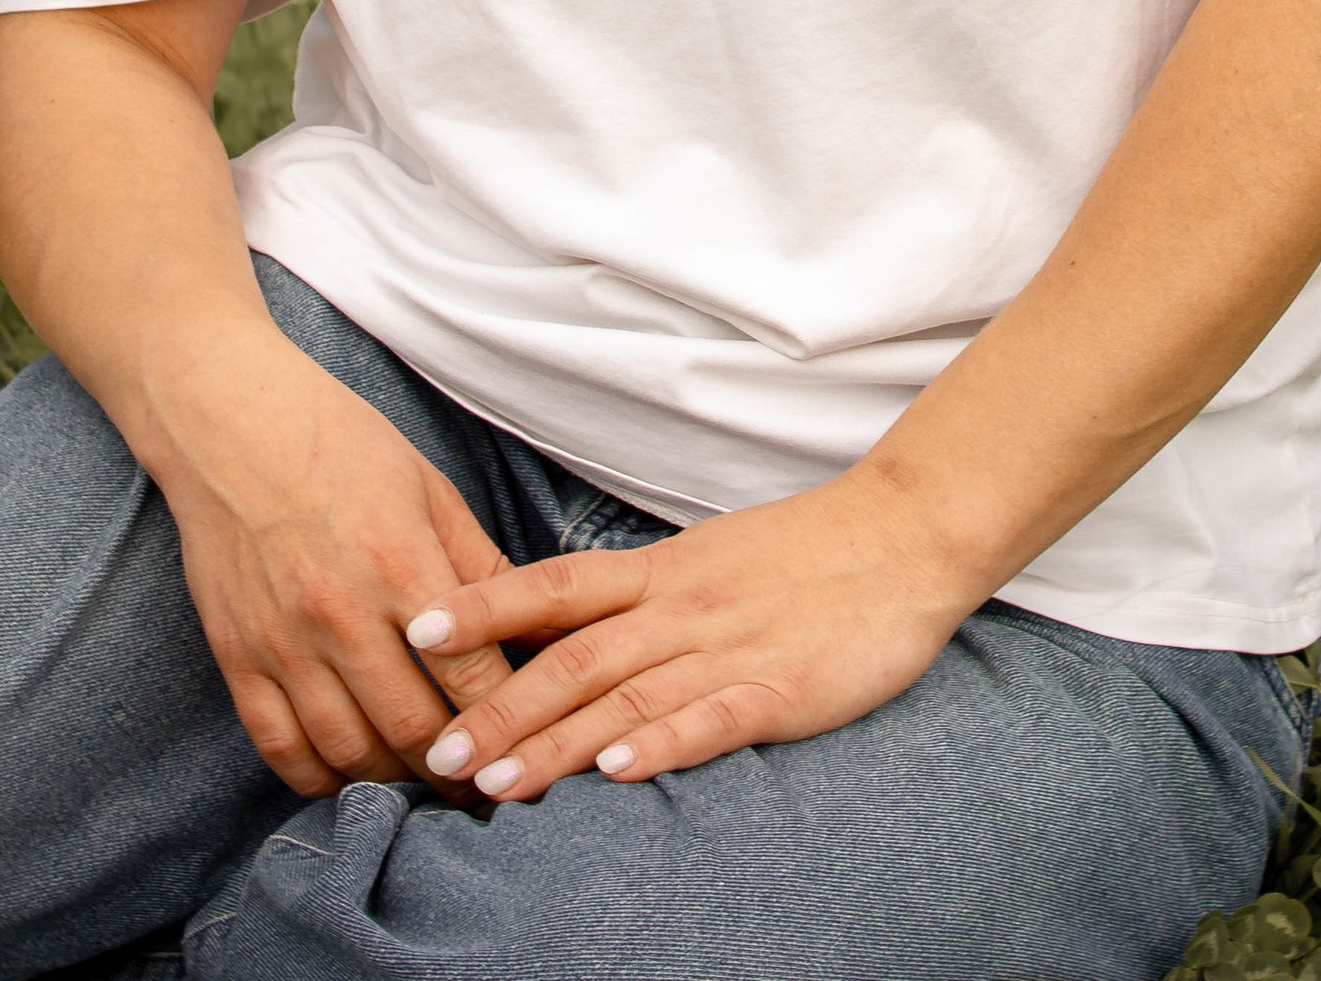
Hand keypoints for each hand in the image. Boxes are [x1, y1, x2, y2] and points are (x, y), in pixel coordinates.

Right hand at [148, 325, 517, 798]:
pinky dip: (319, 780)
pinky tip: (351, 782)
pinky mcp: (238, 657)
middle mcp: (341, 614)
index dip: (507, 718)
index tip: (531, 739)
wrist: (230, 423)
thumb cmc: (341, 443)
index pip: (469, 673)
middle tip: (490, 786)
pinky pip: (280, 747)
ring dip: (395, 785)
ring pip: (348, 752)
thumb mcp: (428, 487)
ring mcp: (283, 642)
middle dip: (460, 771)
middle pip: (412, 730)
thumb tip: (527, 626)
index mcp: (400, 564)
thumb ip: (476, 562)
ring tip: (429, 790)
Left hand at [405, 470, 983, 799]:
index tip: (416, 628)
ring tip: (496, 784)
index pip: (555, 586)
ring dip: (555, 743)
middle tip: (433, 752)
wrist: (904, 535)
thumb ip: (641, 598)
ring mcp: (728, 647)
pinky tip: (619, 775)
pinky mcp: (780, 686)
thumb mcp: (708, 561)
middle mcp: (682, 606)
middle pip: (573, 658)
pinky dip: (662, 746)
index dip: (485, 606)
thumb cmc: (804, 555)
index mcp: (663, 571)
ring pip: (626, 697)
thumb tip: (563, 631)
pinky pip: (711, 718)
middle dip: (498, 708)